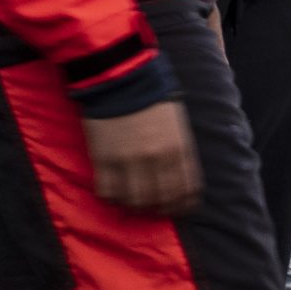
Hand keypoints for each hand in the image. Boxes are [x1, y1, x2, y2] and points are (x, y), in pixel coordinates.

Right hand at [82, 101, 202, 214]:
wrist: (122, 79)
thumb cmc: (154, 99)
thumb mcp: (178, 125)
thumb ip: (181, 153)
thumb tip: (182, 181)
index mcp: (178, 147)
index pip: (186, 189)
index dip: (185, 205)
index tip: (181, 209)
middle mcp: (155, 158)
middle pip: (161, 200)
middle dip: (162, 210)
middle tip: (157, 210)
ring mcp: (128, 161)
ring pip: (134, 201)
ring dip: (137, 207)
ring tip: (136, 204)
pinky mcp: (104, 160)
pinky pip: (108, 192)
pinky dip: (113, 199)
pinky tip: (116, 195)